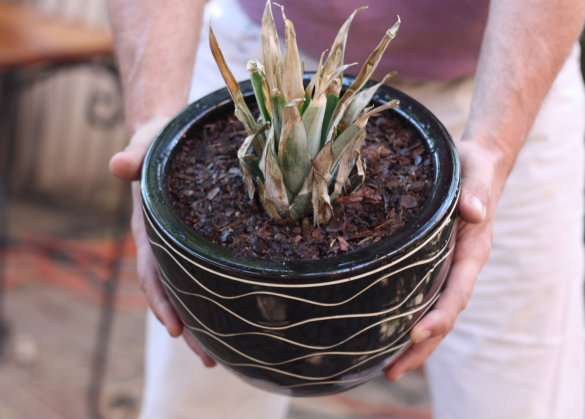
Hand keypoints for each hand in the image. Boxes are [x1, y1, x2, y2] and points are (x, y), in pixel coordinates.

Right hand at [110, 117, 215, 366]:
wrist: (167, 137)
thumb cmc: (156, 142)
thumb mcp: (145, 146)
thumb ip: (133, 157)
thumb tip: (117, 165)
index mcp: (150, 229)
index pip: (153, 272)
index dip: (162, 300)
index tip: (175, 328)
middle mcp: (165, 243)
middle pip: (174, 292)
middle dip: (189, 326)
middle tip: (209, 358)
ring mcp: (182, 245)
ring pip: (192, 289)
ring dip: (204, 320)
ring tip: (223, 352)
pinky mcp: (201, 239)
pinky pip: (207, 272)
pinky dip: (217, 294)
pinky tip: (237, 312)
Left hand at [384, 139, 504, 380]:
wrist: (474, 166)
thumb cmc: (473, 169)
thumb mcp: (474, 174)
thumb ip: (475, 192)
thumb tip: (474, 212)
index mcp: (471, 251)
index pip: (457, 292)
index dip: (438, 316)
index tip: (415, 334)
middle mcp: (460, 267)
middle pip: (443, 316)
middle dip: (421, 347)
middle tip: (392, 372)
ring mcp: (446, 269)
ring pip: (431, 313)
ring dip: (412, 343)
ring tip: (386, 368)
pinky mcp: (431, 264)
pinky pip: (421, 297)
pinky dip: (406, 319)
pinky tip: (384, 334)